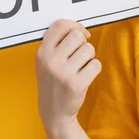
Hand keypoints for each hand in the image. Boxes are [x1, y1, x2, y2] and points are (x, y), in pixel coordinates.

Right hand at [36, 19, 101, 137]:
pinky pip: (96, 64)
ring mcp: (64, 73)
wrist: (54, 112)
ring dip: (89, 57)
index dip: (74, 25)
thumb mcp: (45, 61)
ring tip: (79, 68)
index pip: (60, 25)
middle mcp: (51, 61)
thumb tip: (81, 29)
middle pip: (77, 35)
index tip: (80, 34)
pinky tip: (84, 77)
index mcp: (42, 52)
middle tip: (78, 56)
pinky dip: (94, 69)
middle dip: (83, 43)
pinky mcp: (77, 84)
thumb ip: (57, 42)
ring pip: (89, 49)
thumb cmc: (53, 81)